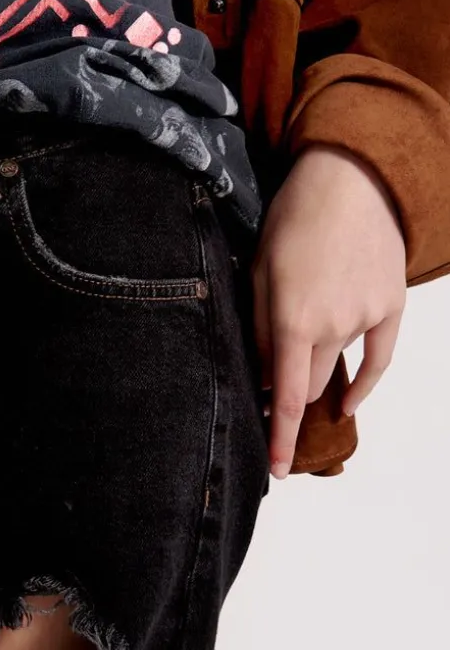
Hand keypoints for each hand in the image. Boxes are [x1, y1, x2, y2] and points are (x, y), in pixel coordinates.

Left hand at [252, 144, 406, 478]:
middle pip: (306, 386)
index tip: (276, 470)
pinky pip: (378, 360)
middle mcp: (334, 326)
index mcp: (292, 319)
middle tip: (269, 376)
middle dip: (287, 391)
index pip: (285, 396)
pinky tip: (347, 399)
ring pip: (334, 368)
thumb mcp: (257, 271)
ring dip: (314, 368)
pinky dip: (361, 383)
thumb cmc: (291, 220)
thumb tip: (261, 376)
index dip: (281, 437)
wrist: (351, 178)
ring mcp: (367, 318)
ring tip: (302, 331)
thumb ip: (259, 328)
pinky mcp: (392, 307)